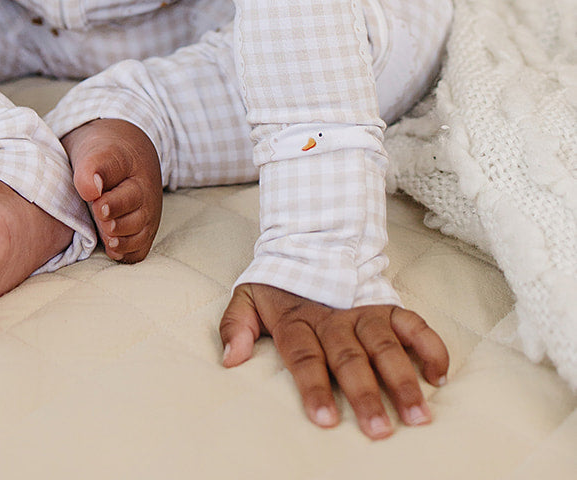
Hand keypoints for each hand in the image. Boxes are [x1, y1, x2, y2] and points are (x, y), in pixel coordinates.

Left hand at [219, 283, 447, 438]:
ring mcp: (363, 310)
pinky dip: (429, 346)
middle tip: (379, 430)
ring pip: (385, 345)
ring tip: (418, 415)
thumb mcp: (248, 296)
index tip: (326, 420)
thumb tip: (230, 358)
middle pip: (350, 357)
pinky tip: (439, 376)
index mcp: (298, 320)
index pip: (305, 357)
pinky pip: (412, 324)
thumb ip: (235, 325)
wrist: (309, 238)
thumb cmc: (279, 283)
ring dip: (403, 380)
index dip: (315, 387)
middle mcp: (333, 318)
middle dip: (365, 394)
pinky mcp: (386, 304)